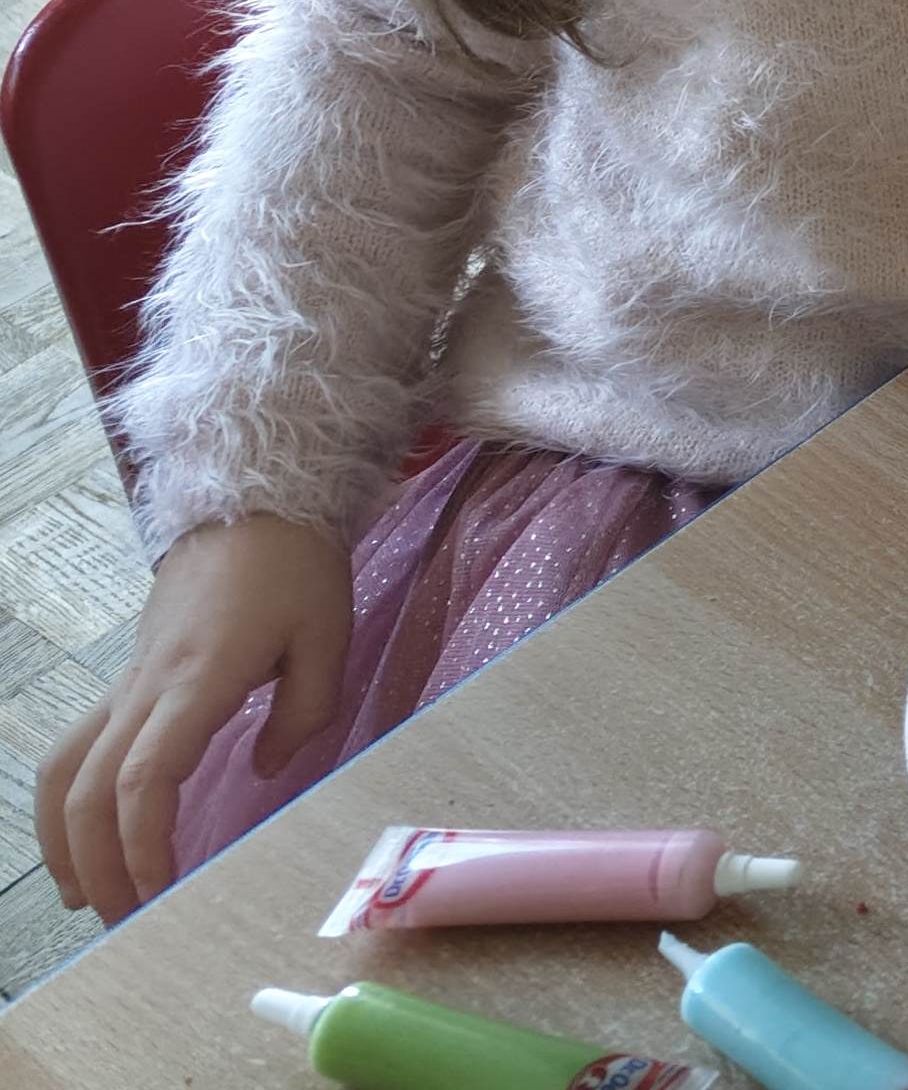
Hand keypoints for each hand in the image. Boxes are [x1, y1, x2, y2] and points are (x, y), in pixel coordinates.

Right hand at [40, 512, 349, 918]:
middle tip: (129, 921)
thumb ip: (305, 710)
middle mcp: (146, 687)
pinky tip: (79, 842)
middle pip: (90, 790)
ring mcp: (127, 683)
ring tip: (91, 899)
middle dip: (101, 864)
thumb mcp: (328, 633)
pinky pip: (74, 749)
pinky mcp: (125, 680)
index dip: (142, 841)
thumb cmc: (297, 567)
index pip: (145, 776)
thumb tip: (263, 771)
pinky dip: (64, 804)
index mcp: (198, 679)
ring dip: (66, 841)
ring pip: (64, 772)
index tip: (161, 889)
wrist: (252, 501)